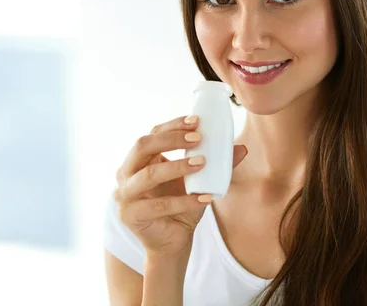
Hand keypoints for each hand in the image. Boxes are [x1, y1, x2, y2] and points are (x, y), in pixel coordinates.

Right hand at [113, 115, 246, 257]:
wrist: (173, 243)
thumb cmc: (182, 208)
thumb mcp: (198, 182)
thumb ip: (215, 165)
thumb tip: (241, 148)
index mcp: (139, 160)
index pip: (153, 134)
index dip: (174, 126)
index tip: (197, 122)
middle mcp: (126, 174)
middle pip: (143, 146)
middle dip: (171, 139)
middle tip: (198, 138)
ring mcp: (125, 195)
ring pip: (148, 175)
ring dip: (177, 167)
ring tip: (202, 163)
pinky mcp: (131, 216)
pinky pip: (161, 205)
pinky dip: (185, 201)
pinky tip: (206, 198)